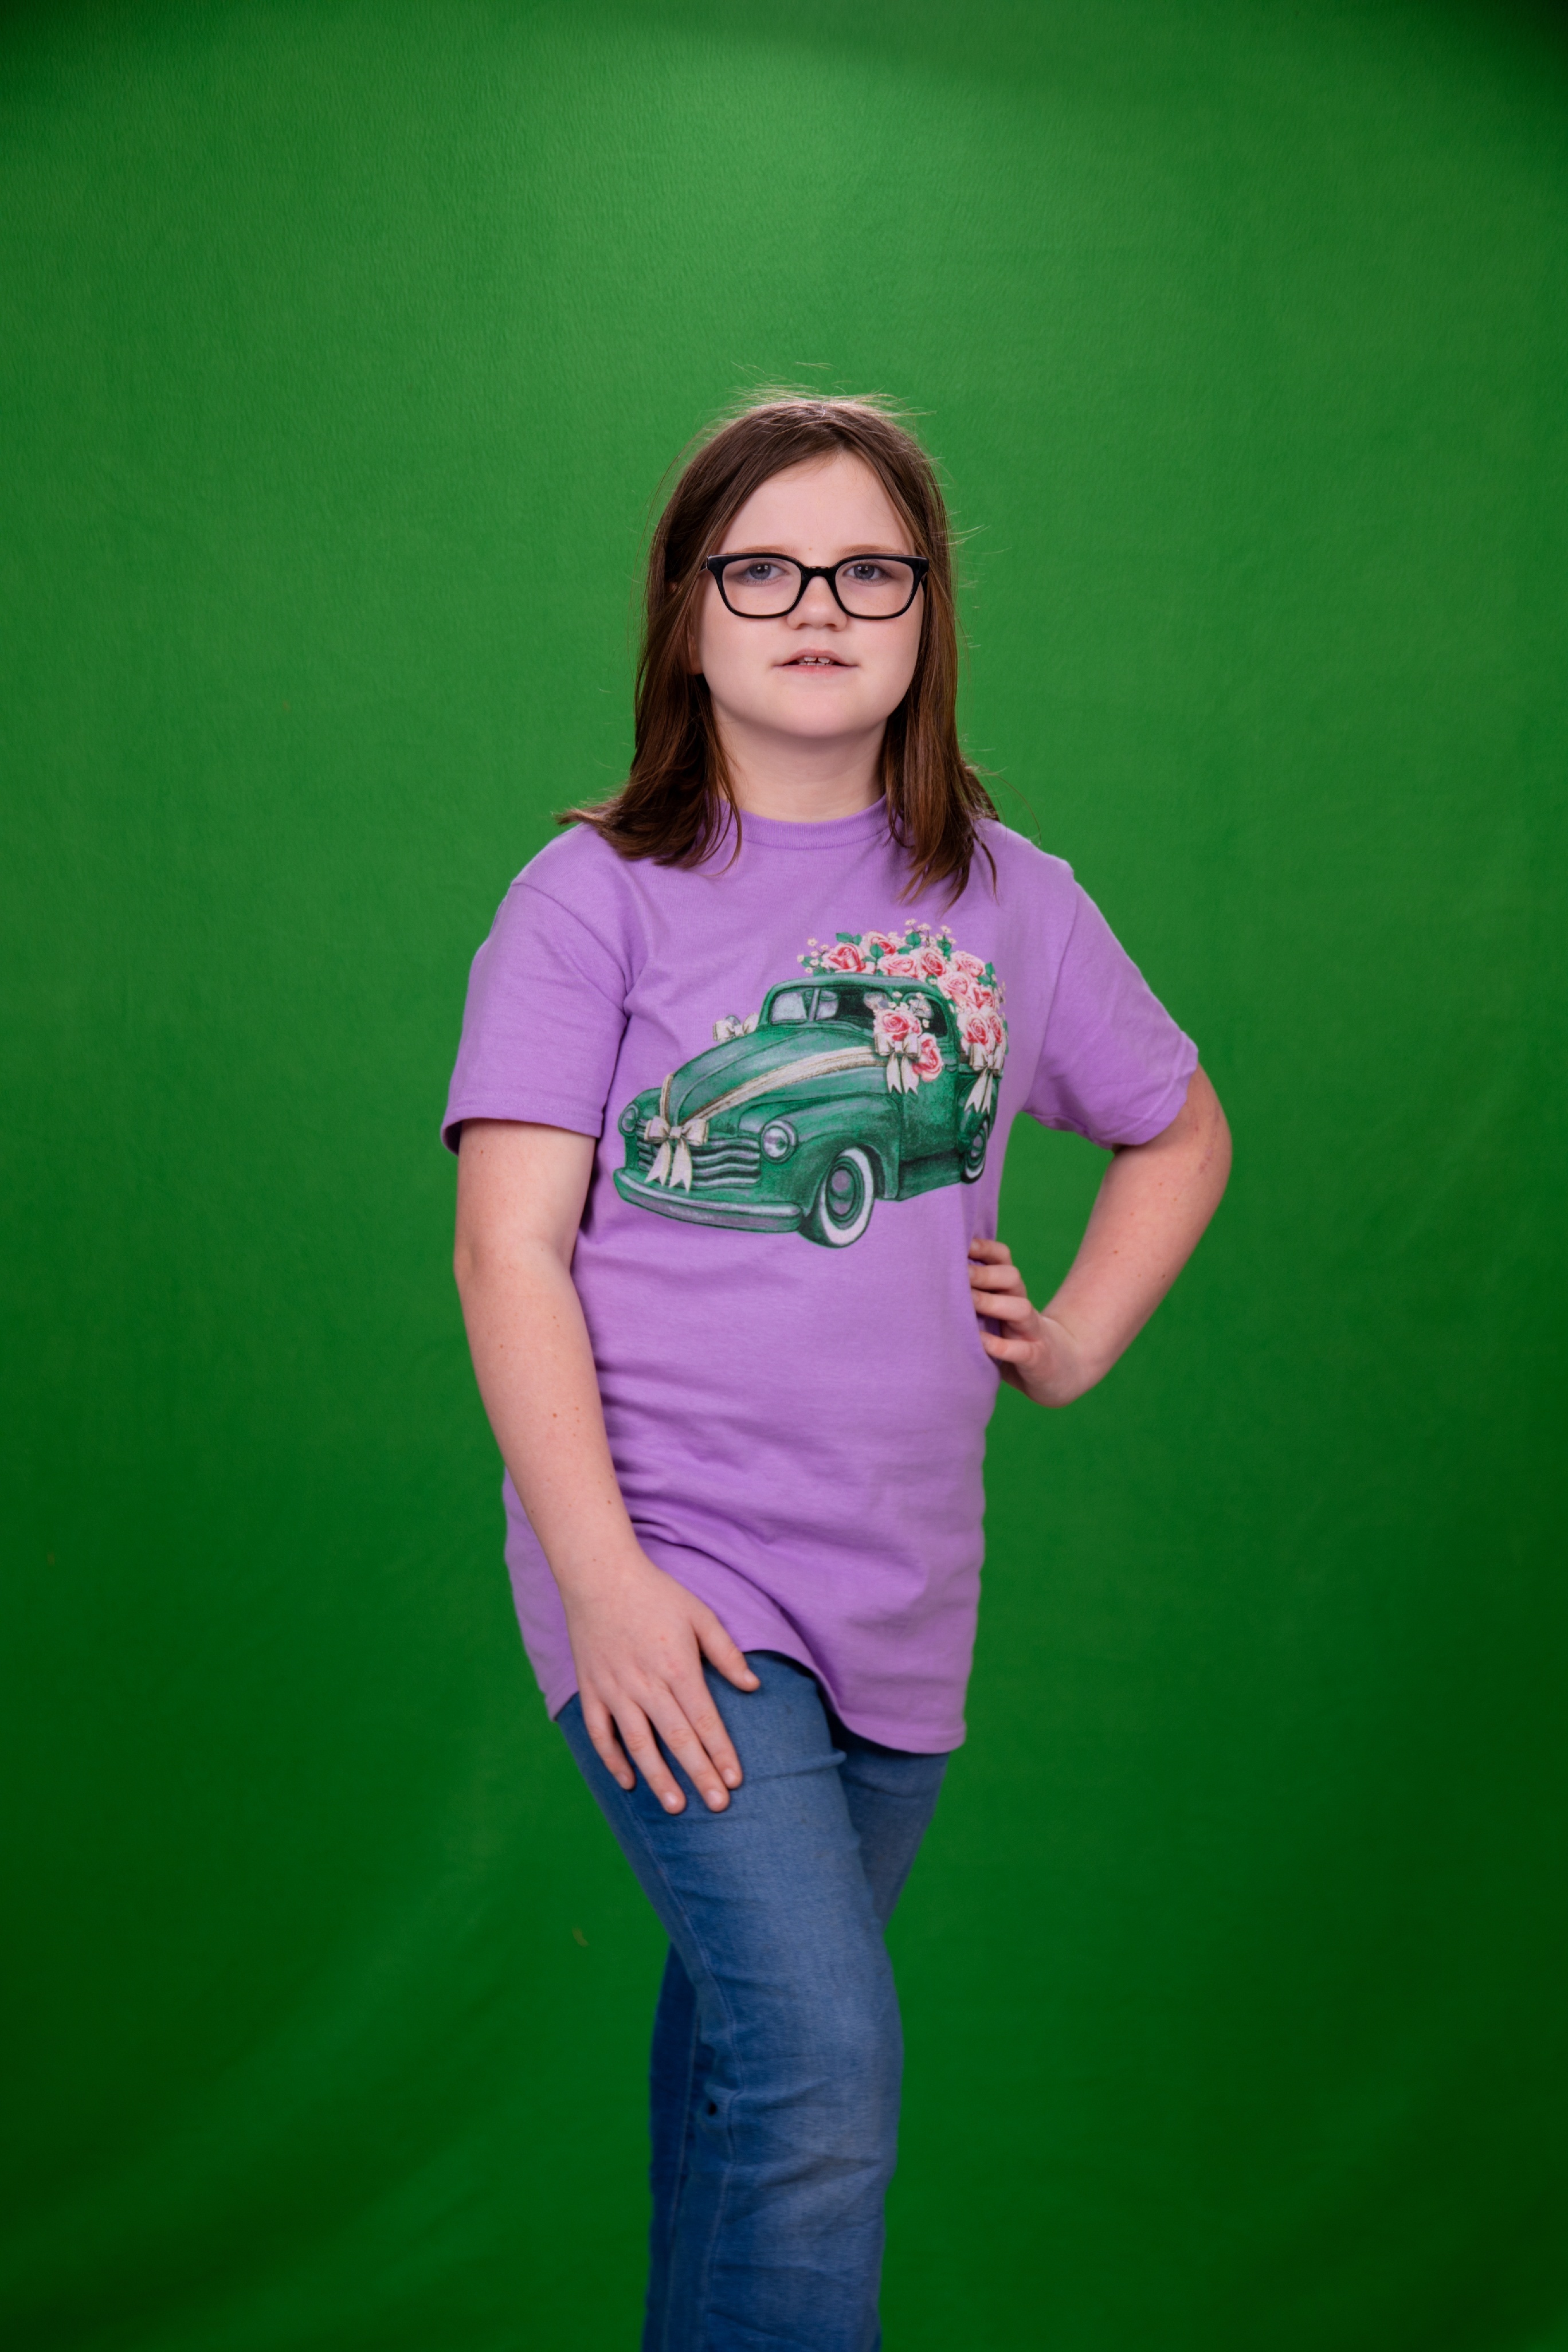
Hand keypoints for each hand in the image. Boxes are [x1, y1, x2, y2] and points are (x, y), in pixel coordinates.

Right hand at [560, 1549, 758, 1813]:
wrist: (599, 1576)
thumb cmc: (656, 1594)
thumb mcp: (700, 1615)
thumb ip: (726, 1653)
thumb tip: (754, 1686)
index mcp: (677, 1666)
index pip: (704, 1720)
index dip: (721, 1753)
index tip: (735, 1781)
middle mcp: (646, 1684)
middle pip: (677, 1739)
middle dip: (700, 1775)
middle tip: (717, 1806)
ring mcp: (615, 1689)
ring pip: (638, 1744)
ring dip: (658, 1778)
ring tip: (676, 1806)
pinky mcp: (591, 1690)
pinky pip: (600, 1733)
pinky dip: (612, 1760)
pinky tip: (628, 1782)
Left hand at [967, 1236, 1096, 1406]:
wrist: (1061, 1371)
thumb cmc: (1015, 1340)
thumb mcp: (998, 1315)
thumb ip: (975, 1298)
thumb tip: (932, 1278)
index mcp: (1011, 1292)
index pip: (1003, 1259)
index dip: (984, 1248)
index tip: (959, 1244)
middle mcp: (1022, 1306)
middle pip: (1011, 1278)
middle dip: (984, 1273)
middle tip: (957, 1273)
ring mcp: (1032, 1332)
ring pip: (1020, 1309)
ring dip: (992, 1303)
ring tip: (967, 1302)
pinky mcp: (1036, 1359)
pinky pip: (1020, 1350)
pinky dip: (999, 1346)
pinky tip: (979, 1342)